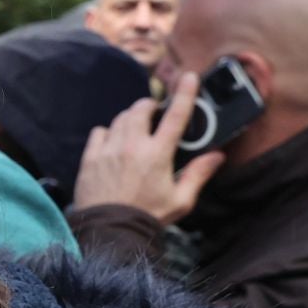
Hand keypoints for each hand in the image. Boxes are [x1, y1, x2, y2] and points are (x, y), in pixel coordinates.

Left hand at [72, 72, 225, 224]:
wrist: (110, 230)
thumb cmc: (147, 216)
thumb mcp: (180, 200)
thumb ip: (198, 174)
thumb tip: (217, 156)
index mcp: (157, 155)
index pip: (176, 116)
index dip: (185, 94)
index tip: (189, 77)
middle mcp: (132, 146)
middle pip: (141, 109)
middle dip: (150, 106)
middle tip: (155, 113)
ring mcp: (108, 150)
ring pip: (120, 118)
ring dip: (131, 117)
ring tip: (137, 127)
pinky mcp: (90, 158)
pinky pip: (99, 132)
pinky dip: (108, 132)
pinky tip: (113, 141)